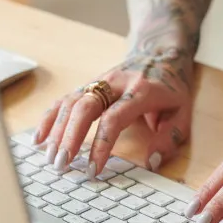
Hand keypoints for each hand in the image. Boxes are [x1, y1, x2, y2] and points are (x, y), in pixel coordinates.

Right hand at [34, 46, 192, 176]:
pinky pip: (64, 100)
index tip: (93, 168)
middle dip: (70, 137)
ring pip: (71, 102)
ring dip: (57, 131)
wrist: (162, 54)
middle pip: (84, 107)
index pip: (114, 118)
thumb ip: (169, 138)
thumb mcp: (183, 113)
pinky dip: (50, 119)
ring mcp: (99, 81)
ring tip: (51, 159)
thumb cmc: (172, 89)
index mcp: (141, 91)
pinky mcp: (89, 85)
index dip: (101, 144)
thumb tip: (151, 162)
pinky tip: (39, 139)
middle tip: (62, 165)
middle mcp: (115, 83)